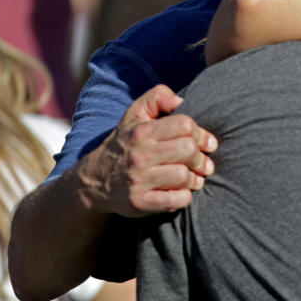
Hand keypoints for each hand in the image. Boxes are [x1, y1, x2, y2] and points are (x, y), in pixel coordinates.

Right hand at [77, 84, 217, 216]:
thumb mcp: (134, 115)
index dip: (202, 134)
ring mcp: (138, 180)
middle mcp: (139, 155)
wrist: (93, 181)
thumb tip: (181, 100)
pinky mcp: (139, 202)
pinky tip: (182, 192)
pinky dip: (185, 197)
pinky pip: (174, 200)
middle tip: (204, 163)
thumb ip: (157, 97)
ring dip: (196, 179)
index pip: (185, 125)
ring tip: (195, 178)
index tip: (208, 143)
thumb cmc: (125, 144)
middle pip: (188, 150)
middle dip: (202, 157)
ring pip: (183, 175)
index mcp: (142, 132)